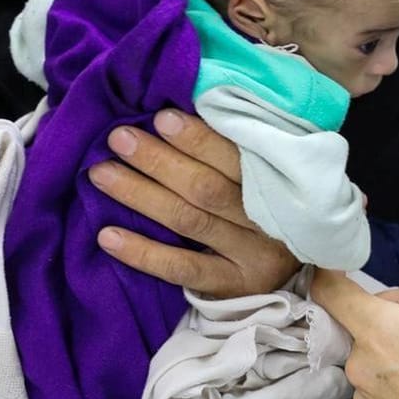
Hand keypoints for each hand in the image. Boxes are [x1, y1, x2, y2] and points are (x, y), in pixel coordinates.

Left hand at [89, 109, 298, 297]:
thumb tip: (179, 112)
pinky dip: (144, 252)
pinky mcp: (233, 286)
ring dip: (141, 195)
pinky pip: (182, 269)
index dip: (198, 139)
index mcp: (281, 182)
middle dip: (159, 160)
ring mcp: (252, 256)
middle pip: (207, 187)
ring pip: (189, 220)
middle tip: (119, 138)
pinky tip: (108, 235)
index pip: (236, 158)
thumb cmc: (271, 206)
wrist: (296, 271)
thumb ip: (240, 150)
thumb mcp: (271, 174)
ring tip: (102, 174)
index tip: (160, 118)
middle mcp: (270, 219)